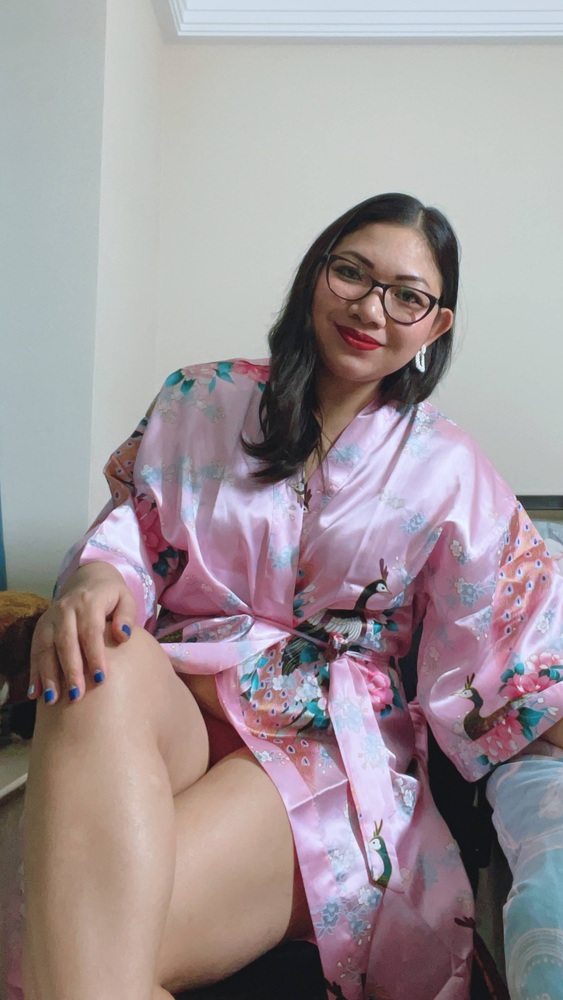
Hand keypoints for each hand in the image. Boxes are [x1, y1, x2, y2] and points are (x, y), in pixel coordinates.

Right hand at [28, 562, 136, 704]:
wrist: (89, 581)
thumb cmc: (112, 598)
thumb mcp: (126, 600)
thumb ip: (127, 616)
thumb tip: (122, 635)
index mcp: (89, 602)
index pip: (91, 630)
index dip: (94, 654)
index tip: (101, 678)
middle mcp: (66, 609)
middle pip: (66, 641)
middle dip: (70, 670)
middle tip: (77, 695)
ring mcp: (50, 618)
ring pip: (46, 648)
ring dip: (48, 675)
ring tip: (52, 699)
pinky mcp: (40, 628)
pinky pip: (35, 651)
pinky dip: (34, 673)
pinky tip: (35, 693)